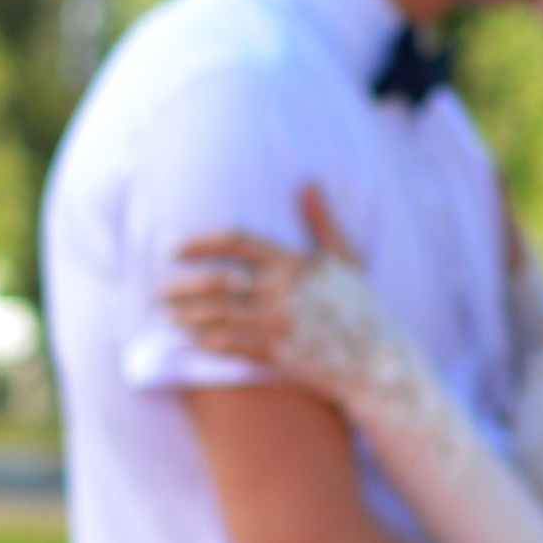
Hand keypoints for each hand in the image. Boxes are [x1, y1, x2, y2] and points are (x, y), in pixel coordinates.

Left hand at [167, 185, 358, 367]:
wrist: (379, 359)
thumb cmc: (363, 307)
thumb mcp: (346, 259)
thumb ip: (322, 221)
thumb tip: (308, 182)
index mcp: (295, 262)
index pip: (235, 241)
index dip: (198, 243)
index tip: (173, 250)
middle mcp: (284, 291)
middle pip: (217, 283)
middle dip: (183, 288)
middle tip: (162, 293)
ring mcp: (280, 323)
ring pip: (218, 316)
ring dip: (187, 317)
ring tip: (170, 318)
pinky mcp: (280, 353)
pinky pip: (232, 346)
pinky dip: (206, 342)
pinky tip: (192, 341)